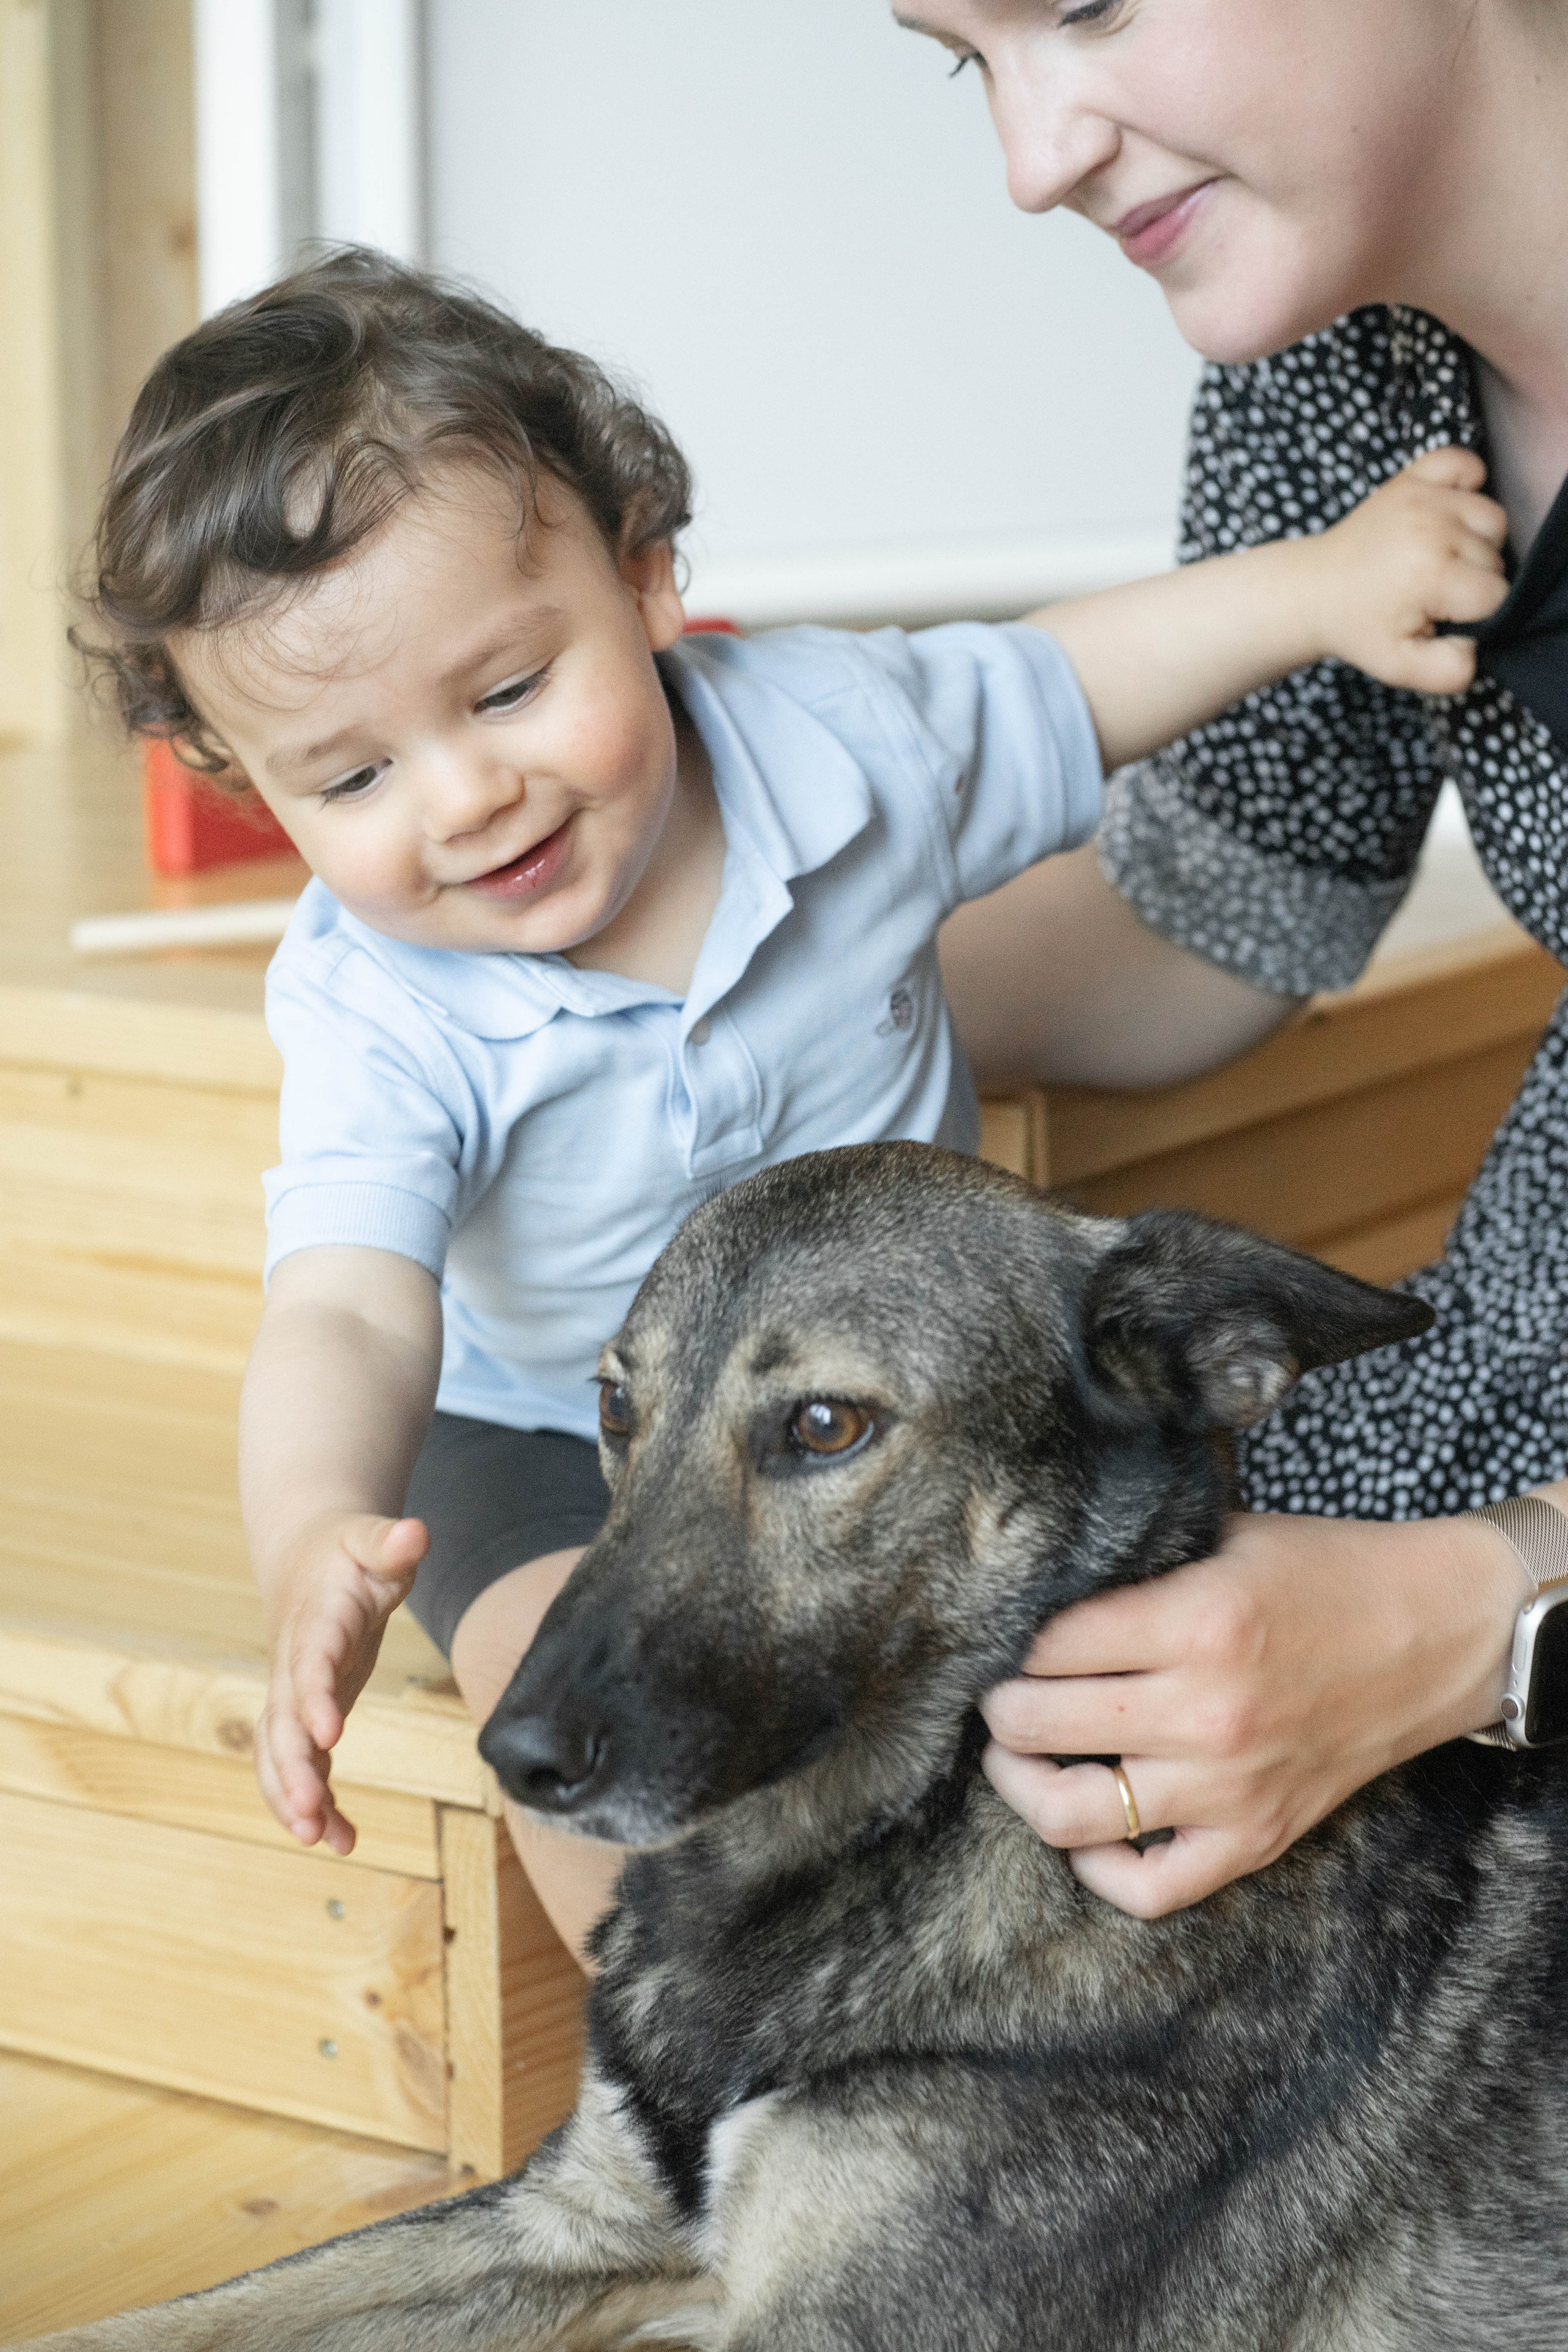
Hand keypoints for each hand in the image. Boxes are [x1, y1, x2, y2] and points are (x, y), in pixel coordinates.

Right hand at [256, 1513, 428, 1854]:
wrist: (306, 1560)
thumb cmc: (349, 1551)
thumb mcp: (371, 1539)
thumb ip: (390, 1540)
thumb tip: (415, 1532)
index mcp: (314, 1622)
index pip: (310, 1662)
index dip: (314, 1697)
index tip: (328, 1734)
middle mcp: (294, 1665)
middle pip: (280, 1722)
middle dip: (292, 1769)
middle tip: (308, 1814)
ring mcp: (293, 1694)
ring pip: (278, 1754)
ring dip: (293, 1797)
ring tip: (319, 1839)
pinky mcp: (305, 1716)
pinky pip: (301, 1765)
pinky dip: (315, 1803)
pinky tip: (342, 1839)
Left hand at [980, 1509, 1530, 1918]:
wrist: (1439, 1633)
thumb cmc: (1327, 1573)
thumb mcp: (1226, 1538)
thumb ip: (1140, 1564)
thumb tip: (1041, 1581)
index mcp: (1198, 1624)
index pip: (1049, 1645)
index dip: (1016, 1639)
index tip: (1010, 1635)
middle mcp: (1207, 1714)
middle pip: (1039, 1726)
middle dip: (1001, 1707)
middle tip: (1001, 1691)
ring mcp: (1230, 1788)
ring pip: (1070, 1815)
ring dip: (1022, 1783)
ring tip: (1016, 1754)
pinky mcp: (1258, 1838)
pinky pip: (1150, 1888)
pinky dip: (1098, 1867)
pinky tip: (1084, 1829)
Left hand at [1310, 446, 1507, 693]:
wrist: (1311, 590)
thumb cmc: (1358, 628)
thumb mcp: (1400, 668)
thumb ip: (1451, 670)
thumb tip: (1478, 643)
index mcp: (1432, 574)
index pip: (1495, 596)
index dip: (1476, 615)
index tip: (1440, 617)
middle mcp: (1433, 528)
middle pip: (1497, 557)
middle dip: (1474, 581)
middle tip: (1431, 593)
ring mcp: (1422, 497)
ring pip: (1492, 517)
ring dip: (1477, 541)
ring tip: (1440, 560)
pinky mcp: (1411, 478)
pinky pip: (1463, 463)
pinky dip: (1466, 482)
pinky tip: (1446, 514)